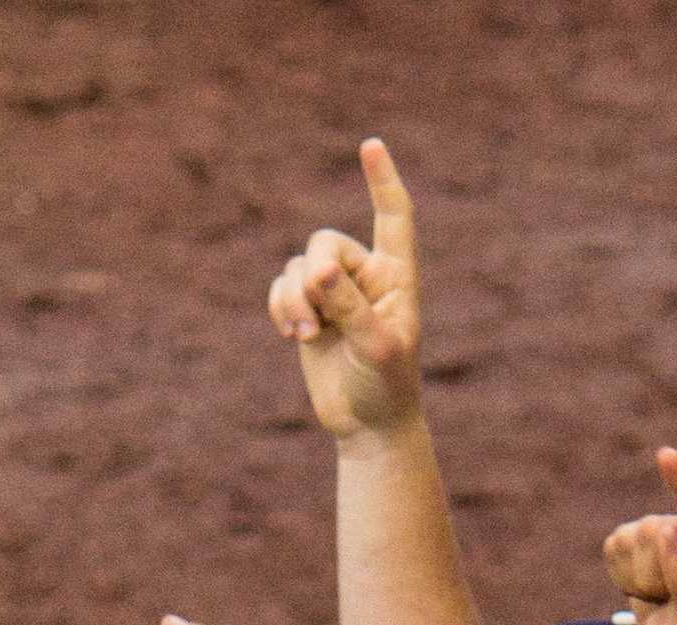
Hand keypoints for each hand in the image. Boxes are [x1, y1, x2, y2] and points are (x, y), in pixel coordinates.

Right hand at [266, 137, 422, 444]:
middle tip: (316, 320)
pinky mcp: (308, 309)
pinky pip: (282, 285)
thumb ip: (348, 305)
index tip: (370, 146)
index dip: (382, 182)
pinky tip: (292, 335)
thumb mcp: (375, 346)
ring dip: (294, 300)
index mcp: (396, 275)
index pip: (393, 217)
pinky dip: (280, 306)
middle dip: (314, 277)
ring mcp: (334, 291)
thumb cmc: (386, 386)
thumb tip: (316, 271)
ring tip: (306, 336)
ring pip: (299, 266)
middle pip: (325, 243)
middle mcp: (365, 275)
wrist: (367, 426)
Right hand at [603, 452, 676, 624]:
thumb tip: (672, 528)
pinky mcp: (643, 544)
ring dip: (636, 579)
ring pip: (633, 536)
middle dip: (652, 576)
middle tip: (670, 609)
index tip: (665, 457)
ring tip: (661, 603)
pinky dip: (620, 576)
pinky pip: (614, 546)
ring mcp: (672, 536)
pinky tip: (645, 593)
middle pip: (658, 532)